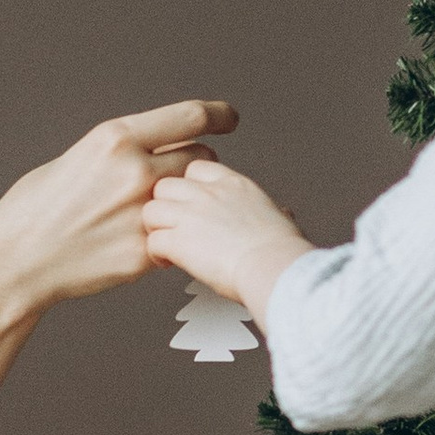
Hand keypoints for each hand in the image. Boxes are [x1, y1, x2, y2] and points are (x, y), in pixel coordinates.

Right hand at [0, 99, 235, 430]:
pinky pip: (176, 238)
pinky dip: (171, 238)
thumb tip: (149, 149)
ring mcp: (143, 214)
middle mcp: (134, 171)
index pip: (189, 116)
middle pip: (199, 157)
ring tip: (169, 209)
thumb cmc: (34, 209)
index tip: (229, 118)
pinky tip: (150, 241)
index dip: (218, 115)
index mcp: (115, 138)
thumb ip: (118, 153)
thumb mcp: (76, 159)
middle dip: (198, 165)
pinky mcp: (144, 254)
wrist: (15, 261)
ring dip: (189, 201)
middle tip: (187, 177)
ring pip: (193, 199)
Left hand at [140, 155, 311, 325]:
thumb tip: (283, 214)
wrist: (276, 266)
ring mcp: (191, 215)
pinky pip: (152, 241)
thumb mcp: (281, 218)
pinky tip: (168, 262)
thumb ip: (272, 211)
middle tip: (173, 227)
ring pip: (151, 210)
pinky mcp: (179, 241)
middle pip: (165, 185)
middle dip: (165, 206)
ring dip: (155, 229)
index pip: (195, 168)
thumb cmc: (283, 250)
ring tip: (167, 245)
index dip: (187, 186)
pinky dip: (156, 254)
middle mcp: (208, 193)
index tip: (190, 205)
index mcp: (233, 184)